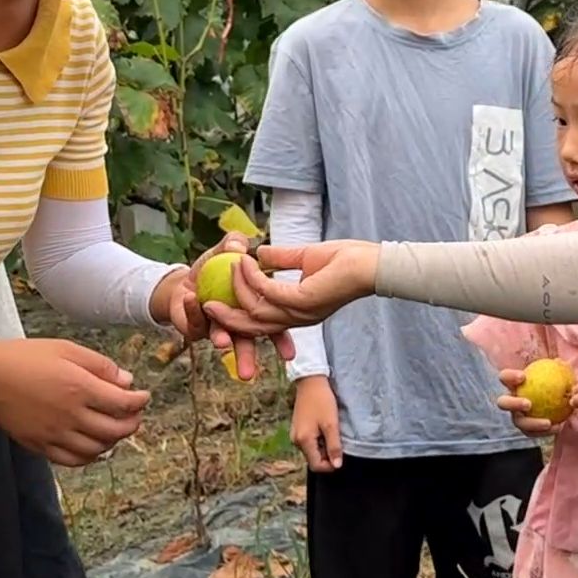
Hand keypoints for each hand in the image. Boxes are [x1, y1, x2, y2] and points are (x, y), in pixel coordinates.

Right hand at [0, 338, 150, 467]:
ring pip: (97, 449)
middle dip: (132, 423)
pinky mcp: (39, 445)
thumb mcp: (67, 349)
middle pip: (114, 430)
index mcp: (80, 388)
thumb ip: (100, 365)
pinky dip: (89, 457)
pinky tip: (93, 446)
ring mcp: (54, 433)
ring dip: (113, 441)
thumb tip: (127, 381)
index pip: (123, 404)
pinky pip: (73, 460)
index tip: (144, 396)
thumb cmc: (26, 357)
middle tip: (134, 415)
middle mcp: (70, 415)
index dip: (140, 402)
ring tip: (115, 430)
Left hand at [165, 234, 296, 380]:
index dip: (280, 340)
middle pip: (246, 341)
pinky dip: (193, 311)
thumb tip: (237, 245)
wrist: (184, 282)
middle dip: (247, 357)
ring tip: (223, 341)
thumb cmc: (212, 269)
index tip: (289, 356)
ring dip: (222, 338)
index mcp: (254, 309)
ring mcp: (215, 328)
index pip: (271, 326)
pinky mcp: (194, 328)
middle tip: (250, 373)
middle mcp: (237, 324)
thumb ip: (234, 244)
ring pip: (220, 337)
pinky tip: (191, 299)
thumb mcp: (224, 251)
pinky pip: (194, 323)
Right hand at [205, 240, 379, 335]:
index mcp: (297, 312)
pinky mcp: (302, 300)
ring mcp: (299, 311)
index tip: (218, 303)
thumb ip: (281, 258)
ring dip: (235, 289)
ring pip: (255, 310)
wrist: (371, 263)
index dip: (237, 316)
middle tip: (206, 305)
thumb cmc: (346, 260)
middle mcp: (296, 318)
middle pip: (252, 326)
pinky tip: (243, 262)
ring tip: (221, 273)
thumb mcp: (306, 257)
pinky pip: (266, 291)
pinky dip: (251, 278)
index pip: (261, 322)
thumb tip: (260, 251)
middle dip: (227, 317)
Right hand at [290, 374, 343, 471]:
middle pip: (313, 458)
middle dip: (327, 454)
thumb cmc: (322, 401)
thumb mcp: (331, 424)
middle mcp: (296, 440)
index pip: (316, 465)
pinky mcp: (297, 427)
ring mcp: (295, 434)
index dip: (330, 465)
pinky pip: (309, 441)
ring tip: (331, 430)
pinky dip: (318, 439)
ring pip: (312, 450)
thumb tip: (337, 465)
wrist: (310, 381)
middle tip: (337, 439)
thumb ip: (334, 446)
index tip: (341, 455)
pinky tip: (324, 426)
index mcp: (303, 441)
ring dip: (323, 446)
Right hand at [495, 368, 561, 437]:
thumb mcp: (558, 375)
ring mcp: (517, 417)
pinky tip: (558, 427)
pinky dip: (544, 432)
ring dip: (531, 423)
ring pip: (518, 422)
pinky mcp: (526, 430)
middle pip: (503, 403)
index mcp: (513, 385)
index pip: (504, 377)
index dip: (509, 376)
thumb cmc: (555, 383)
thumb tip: (559, 361)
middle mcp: (511, 401)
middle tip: (528, 404)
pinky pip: (533, 433)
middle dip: (513, 403)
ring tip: (547, 422)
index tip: (522, 377)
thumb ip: (558, 369)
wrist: (559, 402)